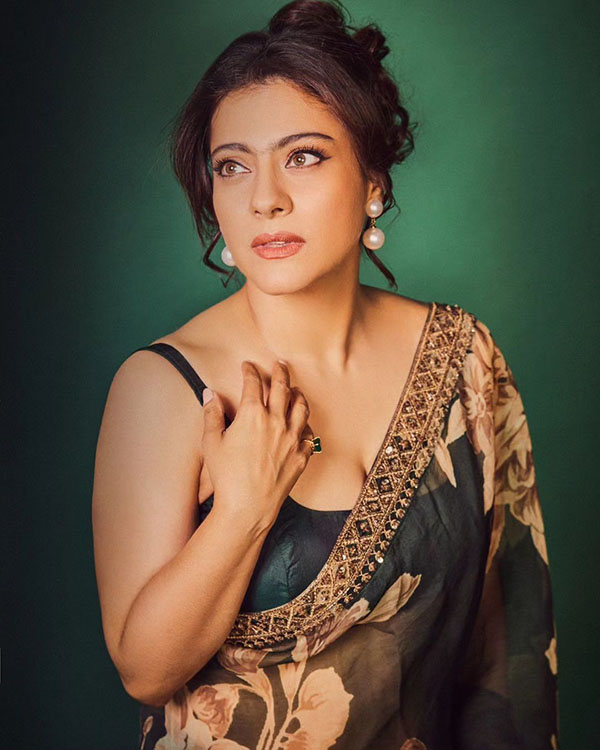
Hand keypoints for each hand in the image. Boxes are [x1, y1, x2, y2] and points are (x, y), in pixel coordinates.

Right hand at [200, 360, 313, 527]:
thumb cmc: (226, 477)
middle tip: (279, 364)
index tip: (248, 366)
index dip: (250, 371)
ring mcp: (292, 438)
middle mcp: (277, 422)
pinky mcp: (301, 456)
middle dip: (280, 372)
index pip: (253, 383)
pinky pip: (310, 434)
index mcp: (252, 415)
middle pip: (282, 388)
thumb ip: (212, 415)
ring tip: (295, 389)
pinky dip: (306, 425)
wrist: (248, 508)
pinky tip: (303, 424)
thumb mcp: (211, 443)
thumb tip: (209, 393)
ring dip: (298, 394)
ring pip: (301, 407)